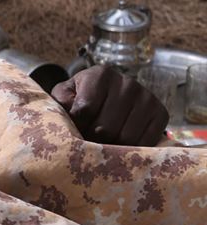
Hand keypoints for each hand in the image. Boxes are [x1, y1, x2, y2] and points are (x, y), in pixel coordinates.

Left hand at [51, 65, 167, 146]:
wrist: (108, 100)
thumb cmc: (80, 99)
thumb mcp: (65, 96)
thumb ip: (62, 102)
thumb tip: (71, 113)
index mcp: (100, 74)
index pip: (85, 110)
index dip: (77, 126)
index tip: (75, 128)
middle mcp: (127, 82)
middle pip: (105, 127)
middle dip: (92, 138)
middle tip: (89, 139)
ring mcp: (147, 97)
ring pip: (125, 138)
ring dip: (111, 146)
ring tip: (103, 142)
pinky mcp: (161, 114)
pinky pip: (145, 143)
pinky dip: (130, 150)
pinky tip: (120, 144)